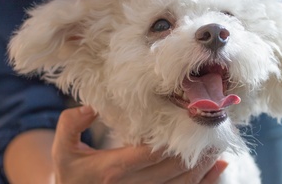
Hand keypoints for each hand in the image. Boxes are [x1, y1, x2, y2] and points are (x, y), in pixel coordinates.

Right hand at [52, 105, 227, 183]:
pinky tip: (219, 169)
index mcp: (112, 170)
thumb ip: (72, 123)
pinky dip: (204, 183)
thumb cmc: (70, 172)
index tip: (189, 119)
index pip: (151, 153)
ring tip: (219, 144)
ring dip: (204, 165)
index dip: (173, 139)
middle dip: (196, 149)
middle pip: (173, 168)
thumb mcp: (62, 147)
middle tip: (214, 129)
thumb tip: (92, 106)